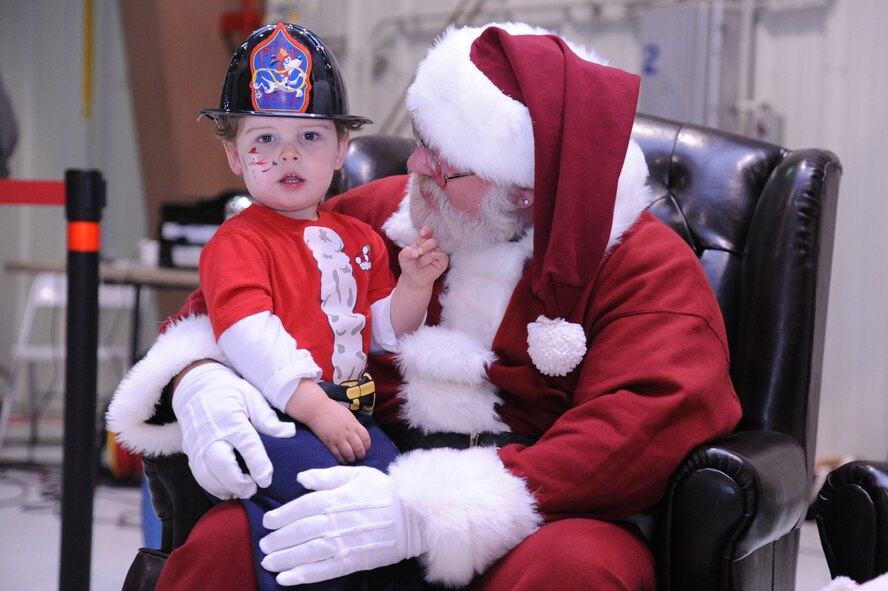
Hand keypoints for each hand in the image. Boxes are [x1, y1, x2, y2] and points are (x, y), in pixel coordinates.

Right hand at [172, 362, 295, 498]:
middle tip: (254, 489)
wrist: (195, 387)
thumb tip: (289, 432)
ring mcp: (198, 445)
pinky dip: (213, 487)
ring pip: (208, 476)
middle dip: (238, 482)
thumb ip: (268, 418)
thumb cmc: (229, 392)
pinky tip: (228, 490)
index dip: (258, 464)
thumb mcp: (252, 397)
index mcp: (231, 419)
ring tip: (243, 491)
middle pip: (222, 466)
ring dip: (225, 488)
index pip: (246, 445)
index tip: (266, 479)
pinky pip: (200, 476)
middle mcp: (212, 435)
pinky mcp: (191, 453)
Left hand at [260, 466, 423, 585]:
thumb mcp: (356, 475)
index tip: (267, 522)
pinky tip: (285, 578)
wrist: (412, 516)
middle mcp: (335, 521)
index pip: (301, 508)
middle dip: (278, 539)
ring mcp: (342, 543)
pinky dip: (301, 575)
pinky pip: (322, 570)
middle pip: (299, 531)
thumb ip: (327, 476)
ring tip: (268, 562)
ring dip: (284, 558)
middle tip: (264, 545)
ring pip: (306, 552)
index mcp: (335, 498)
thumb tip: (301, 478)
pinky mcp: (351, 561)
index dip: (281, 515)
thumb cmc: (384, 492)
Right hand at [285, 380, 370, 463]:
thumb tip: (359, 434)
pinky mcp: (329, 443)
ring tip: (351, 459)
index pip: (366, 438)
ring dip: (351, 459)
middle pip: (359, 448)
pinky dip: (341, 460)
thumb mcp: (348, 415)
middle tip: (360, 457)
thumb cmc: (332, 409)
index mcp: (354, 424)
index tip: (365, 448)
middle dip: (361, 455)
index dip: (367, 445)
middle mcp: (348, 432)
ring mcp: (338, 438)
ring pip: (349, 454)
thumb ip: (354, 424)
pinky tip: (342, 460)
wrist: (316, 408)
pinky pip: (337, 455)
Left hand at [398, 225, 448, 288]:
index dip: (427, 229)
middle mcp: (432, 245)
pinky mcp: (443, 261)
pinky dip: (436, 256)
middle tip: (418, 253)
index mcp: (423, 240)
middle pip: (433, 240)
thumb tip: (416, 252)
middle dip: (425, 246)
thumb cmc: (409, 266)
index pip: (429, 230)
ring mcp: (438, 253)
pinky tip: (432, 257)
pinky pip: (442, 255)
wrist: (413, 279)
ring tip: (420, 264)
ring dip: (427, 256)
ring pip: (437, 248)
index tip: (422, 234)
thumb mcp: (403, 258)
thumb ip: (406, 252)